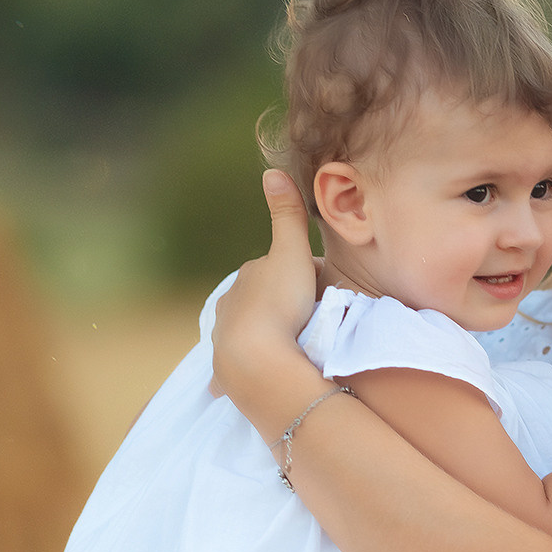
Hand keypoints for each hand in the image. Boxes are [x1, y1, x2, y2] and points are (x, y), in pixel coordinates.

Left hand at [209, 171, 321, 399]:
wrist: (256, 360)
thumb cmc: (279, 304)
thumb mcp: (292, 254)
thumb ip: (287, 216)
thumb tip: (272, 171)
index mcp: (247, 278)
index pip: (279, 271)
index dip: (304, 277)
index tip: (327, 292)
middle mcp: (230, 305)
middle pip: (261, 301)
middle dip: (281, 306)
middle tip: (311, 320)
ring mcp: (225, 339)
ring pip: (245, 332)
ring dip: (262, 336)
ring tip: (286, 346)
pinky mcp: (224, 372)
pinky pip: (229, 370)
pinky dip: (231, 372)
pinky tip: (233, 380)